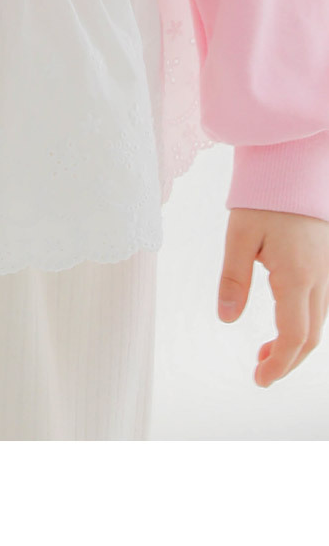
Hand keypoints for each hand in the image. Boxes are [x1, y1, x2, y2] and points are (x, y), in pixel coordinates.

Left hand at [218, 208, 328, 386]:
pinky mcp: (326, 264)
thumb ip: (233, 279)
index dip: (279, 364)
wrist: (293, 166)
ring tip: (264, 352)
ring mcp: (327, 272)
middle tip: (259, 371)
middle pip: (311, 338)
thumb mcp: (239, 236)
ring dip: (295, 344)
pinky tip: (284, 323)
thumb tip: (226, 318)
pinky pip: (321, 306)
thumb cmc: (264, 197)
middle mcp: (320, 279)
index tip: (260, 379)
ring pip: (318, 323)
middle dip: (287, 361)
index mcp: (297, 276)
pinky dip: (304, 325)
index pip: (294, 337)